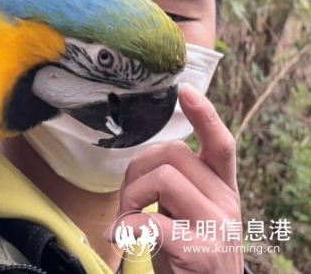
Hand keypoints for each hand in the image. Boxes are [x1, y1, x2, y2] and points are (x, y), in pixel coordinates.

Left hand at [108, 83, 242, 272]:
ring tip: (127, 220)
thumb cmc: (190, 253)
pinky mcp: (197, 250)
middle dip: (137, 171)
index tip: (185, 91)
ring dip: (132, 197)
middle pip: (174, 155)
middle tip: (129, 201)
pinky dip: (125, 228)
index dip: (205, 116)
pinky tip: (121, 238)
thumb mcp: (190, 215)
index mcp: (223, 190)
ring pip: (164, 179)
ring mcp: (214, 226)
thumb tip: (144, 166)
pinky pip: (148, 222)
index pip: (221, 145)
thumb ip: (178, 187)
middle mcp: (225, 203)